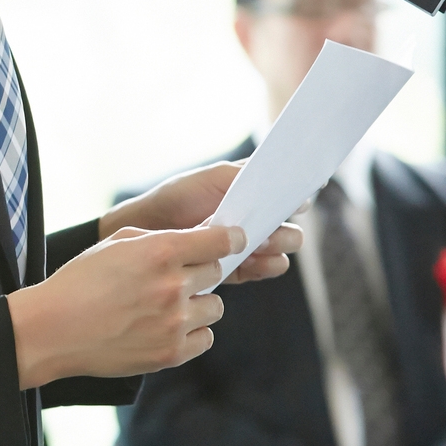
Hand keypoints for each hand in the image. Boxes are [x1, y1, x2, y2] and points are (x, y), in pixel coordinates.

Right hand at [7, 225, 237, 387]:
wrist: (53, 329)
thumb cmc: (80, 282)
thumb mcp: (114, 244)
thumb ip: (158, 238)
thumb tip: (194, 241)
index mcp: (160, 252)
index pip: (221, 241)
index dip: (230, 239)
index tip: (231, 242)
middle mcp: (173, 286)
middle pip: (217, 273)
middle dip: (199, 273)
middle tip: (171, 279)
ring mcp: (174, 323)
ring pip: (215, 307)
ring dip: (197, 305)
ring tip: (165, 308)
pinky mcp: (171, 353)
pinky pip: (205, 338)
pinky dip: (191, 334)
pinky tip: (165, 328)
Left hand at [103, 161, 303, 282]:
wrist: (148, 227)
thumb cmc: (179, 196)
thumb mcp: (213, 177)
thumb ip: (245, 175)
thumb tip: (283, 178)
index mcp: (256, 196)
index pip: (290, 198)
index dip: (297, 199)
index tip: (296, 201)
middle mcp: (257, 222)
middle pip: (291, 231)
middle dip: (285, 231)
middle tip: (270, 230)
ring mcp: (248, 247)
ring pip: (281, 253)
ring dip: (275, 249)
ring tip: (259, 246)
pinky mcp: (237, 269)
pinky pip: (262, 270)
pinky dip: (262, 267)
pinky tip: (253, 262)